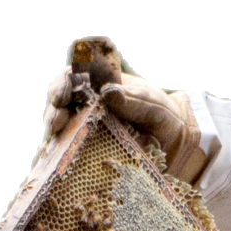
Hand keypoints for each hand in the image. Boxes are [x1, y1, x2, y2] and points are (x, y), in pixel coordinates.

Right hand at [42, 37, 208, 179]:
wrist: (176, 147)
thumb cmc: (164, 118)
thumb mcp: (154, 106)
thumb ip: (134, 100)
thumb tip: (108, 93)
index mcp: (103, 86)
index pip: (74, 77)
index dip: (63, 83)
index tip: (64, 95)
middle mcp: (90, 105)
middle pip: (60, 101)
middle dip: (54, 108)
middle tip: (56, 120)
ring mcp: (87, 128)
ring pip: (60, 124)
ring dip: (54, 127)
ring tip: (56, 132)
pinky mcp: (88, 150)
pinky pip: (67, 148)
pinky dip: (60, 149)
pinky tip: (58, 153)